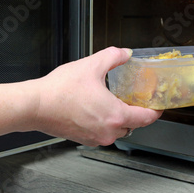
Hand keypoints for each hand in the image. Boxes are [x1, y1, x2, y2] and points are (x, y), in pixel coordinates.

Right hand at [32, 47, 162, 145]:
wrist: (35, 106)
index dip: (156, 111)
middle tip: (134, 98)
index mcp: (115, 115)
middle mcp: (107, 131)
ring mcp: (95, 138)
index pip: (147, 118)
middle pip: (133, 125)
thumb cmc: (59, 91)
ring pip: (118, 131)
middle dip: (136, 112)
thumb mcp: (92, 65)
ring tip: (113, 101)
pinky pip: (102, 133)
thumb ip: (113, 56)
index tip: (159, 105)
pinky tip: (96, 108)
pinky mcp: (83, 139)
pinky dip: (105, 123)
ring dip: (119, 118)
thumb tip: (125, 53)